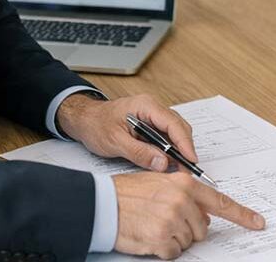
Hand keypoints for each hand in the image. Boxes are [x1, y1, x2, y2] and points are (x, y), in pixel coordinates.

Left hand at [58, 93, 194, 171]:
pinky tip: (167, 162)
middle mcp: (153, 109)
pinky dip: (169, 150)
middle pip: (179, 128)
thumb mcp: (115, 141)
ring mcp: (153, 116)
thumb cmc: (96, 125)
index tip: (191, 160)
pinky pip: (166, 137)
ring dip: (178, 150)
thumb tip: (162, 163)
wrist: (84, 120)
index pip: (173, 123)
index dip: (184, 143)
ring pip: (175, 133)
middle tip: (186, 170)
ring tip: (178, 169)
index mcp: (146, 106)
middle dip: (184, 149)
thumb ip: (139, 152)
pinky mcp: (151, 126)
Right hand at [113, 171, 264, 258]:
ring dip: (172, 239)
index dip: (242, 215)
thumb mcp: (161, 183)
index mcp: (185, 185)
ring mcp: (173, 221)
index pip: (221, 202)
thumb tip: (203, 214)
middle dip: (188, 229)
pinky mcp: (161, 239)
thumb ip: (185, 195)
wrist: (101, 204)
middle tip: (164, 220)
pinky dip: (163, 250)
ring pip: (187, 242)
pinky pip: (173, 253)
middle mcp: (182, 201)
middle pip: (202, 229)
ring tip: (153, 225)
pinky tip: (149, 237)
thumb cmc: (128, 193)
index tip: (258, 223)